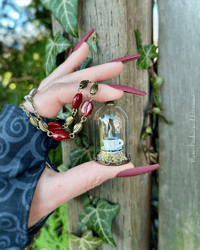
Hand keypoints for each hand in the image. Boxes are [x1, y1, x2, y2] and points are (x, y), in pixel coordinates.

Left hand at [27, 42, 136, 227]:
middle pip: (55, 85)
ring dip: (70, 70)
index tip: (116, 94)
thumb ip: (87, 177)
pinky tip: (72, 71)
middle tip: (114, 68)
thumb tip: (125, 165)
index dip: (87, 90)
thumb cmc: (17, 205)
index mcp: (23, 131)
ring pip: (47, 85)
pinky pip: (46, 97)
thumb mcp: (53, 192)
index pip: (55, 95)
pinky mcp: (31, 123)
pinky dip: (60, 83)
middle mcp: (21, 118)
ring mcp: (24, 119)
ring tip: (87, 51)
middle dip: (86, 75)